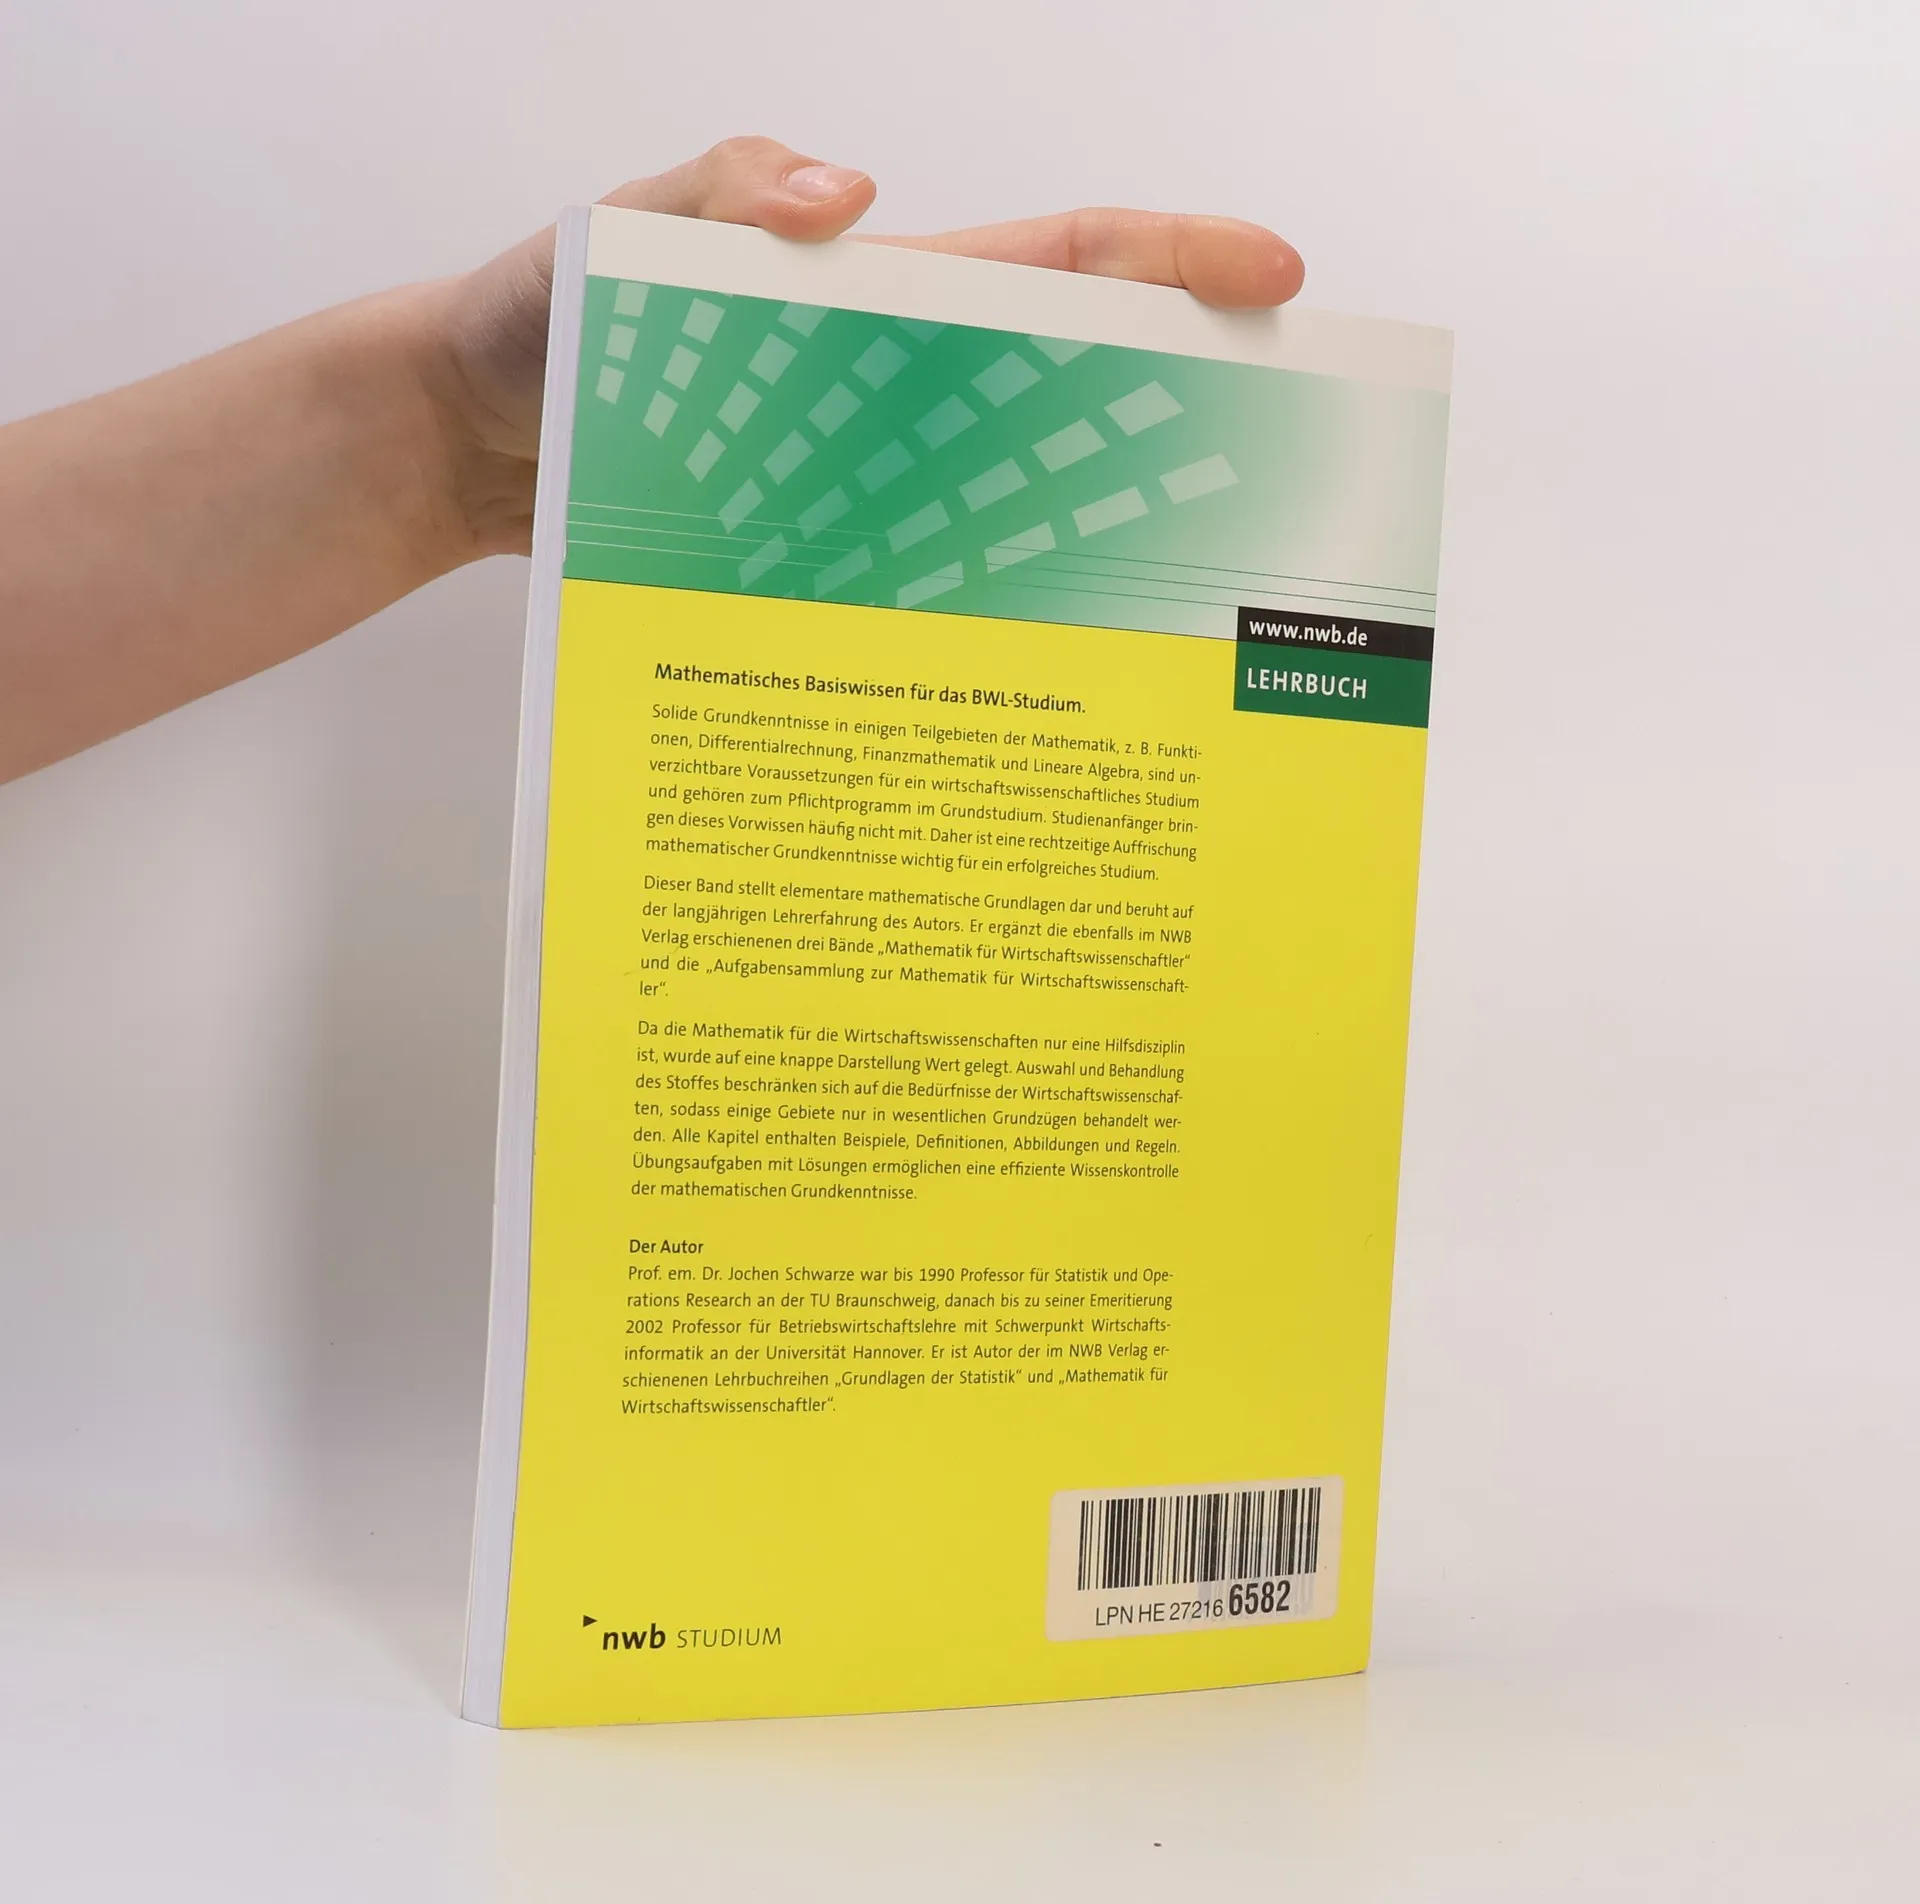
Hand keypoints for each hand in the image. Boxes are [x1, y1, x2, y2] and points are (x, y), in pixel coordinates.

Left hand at [428, 135, 1304, 559]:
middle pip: (1069, 401)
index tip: (1280, 280)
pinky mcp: (819, 562)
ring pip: (1008, 512)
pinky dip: (975, 620)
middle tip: (1272, 487)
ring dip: (1090, 551)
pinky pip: (918, 583)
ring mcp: (863, 489)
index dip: (1173, 259)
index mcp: (879, 303)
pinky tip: (1013, 684)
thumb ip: (713, 197)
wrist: (461, 449)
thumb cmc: (531, 326)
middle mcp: (894, 401)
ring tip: (1173, 621)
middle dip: (1181, 426)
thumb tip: (843, 203)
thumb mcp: (613, 238)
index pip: (1057, 264)